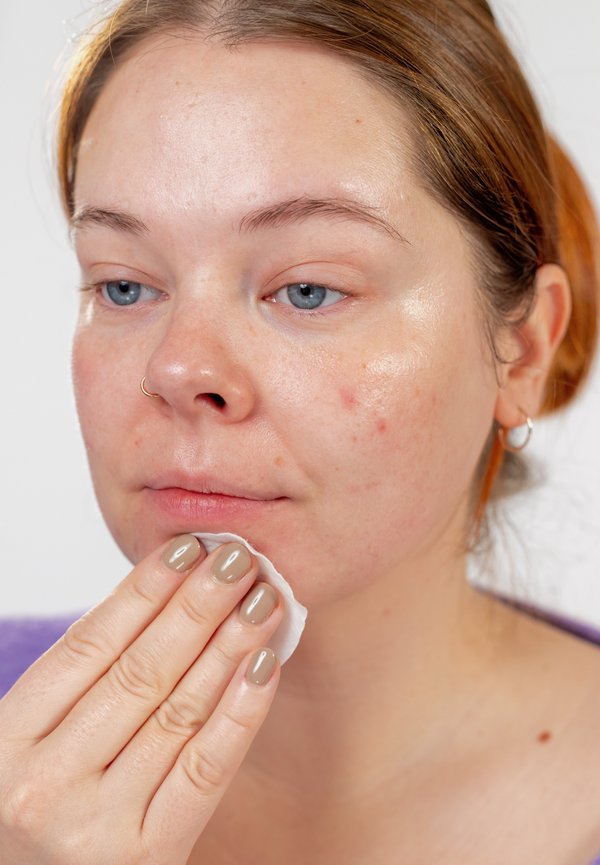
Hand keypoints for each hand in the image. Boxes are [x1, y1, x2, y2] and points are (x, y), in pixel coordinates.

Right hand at [0, 535, 282, 864]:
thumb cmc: (40, 810)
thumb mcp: (33, 746)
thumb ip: (81, 686)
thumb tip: (163, 599)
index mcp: (8, 741)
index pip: (88, 644)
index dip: (143, 589)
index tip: (188, 546)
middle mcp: (44, 782)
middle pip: (139, 670)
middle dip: (196, 604)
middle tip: (239, 556)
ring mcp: (95, 824)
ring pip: (178, 711)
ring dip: (228, 644)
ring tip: (263, 597)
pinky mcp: (148, 857)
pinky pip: (205, 769)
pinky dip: (241, 710)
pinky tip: (266, 663)